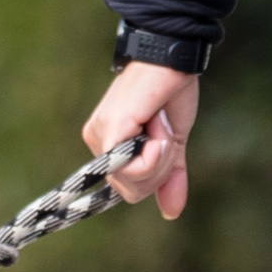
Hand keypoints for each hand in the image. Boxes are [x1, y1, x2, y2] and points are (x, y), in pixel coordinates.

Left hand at [84, 63, 199, 218]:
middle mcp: (98, 140)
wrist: (173, 59)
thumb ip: (168, 177)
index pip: (129, 189)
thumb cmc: (170, 94)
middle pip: (130, 191)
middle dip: (158, 169)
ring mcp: (101, 134)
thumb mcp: (172, 145)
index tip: (165, 144)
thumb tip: (171, 212)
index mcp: (110, 145)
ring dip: (158, 158)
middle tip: (163, 133)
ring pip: (131, 181)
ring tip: (159, 124)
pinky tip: (156, 127)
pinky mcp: (110, 128)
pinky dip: (154, 153)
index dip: (154, 177)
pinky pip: (131, 167)